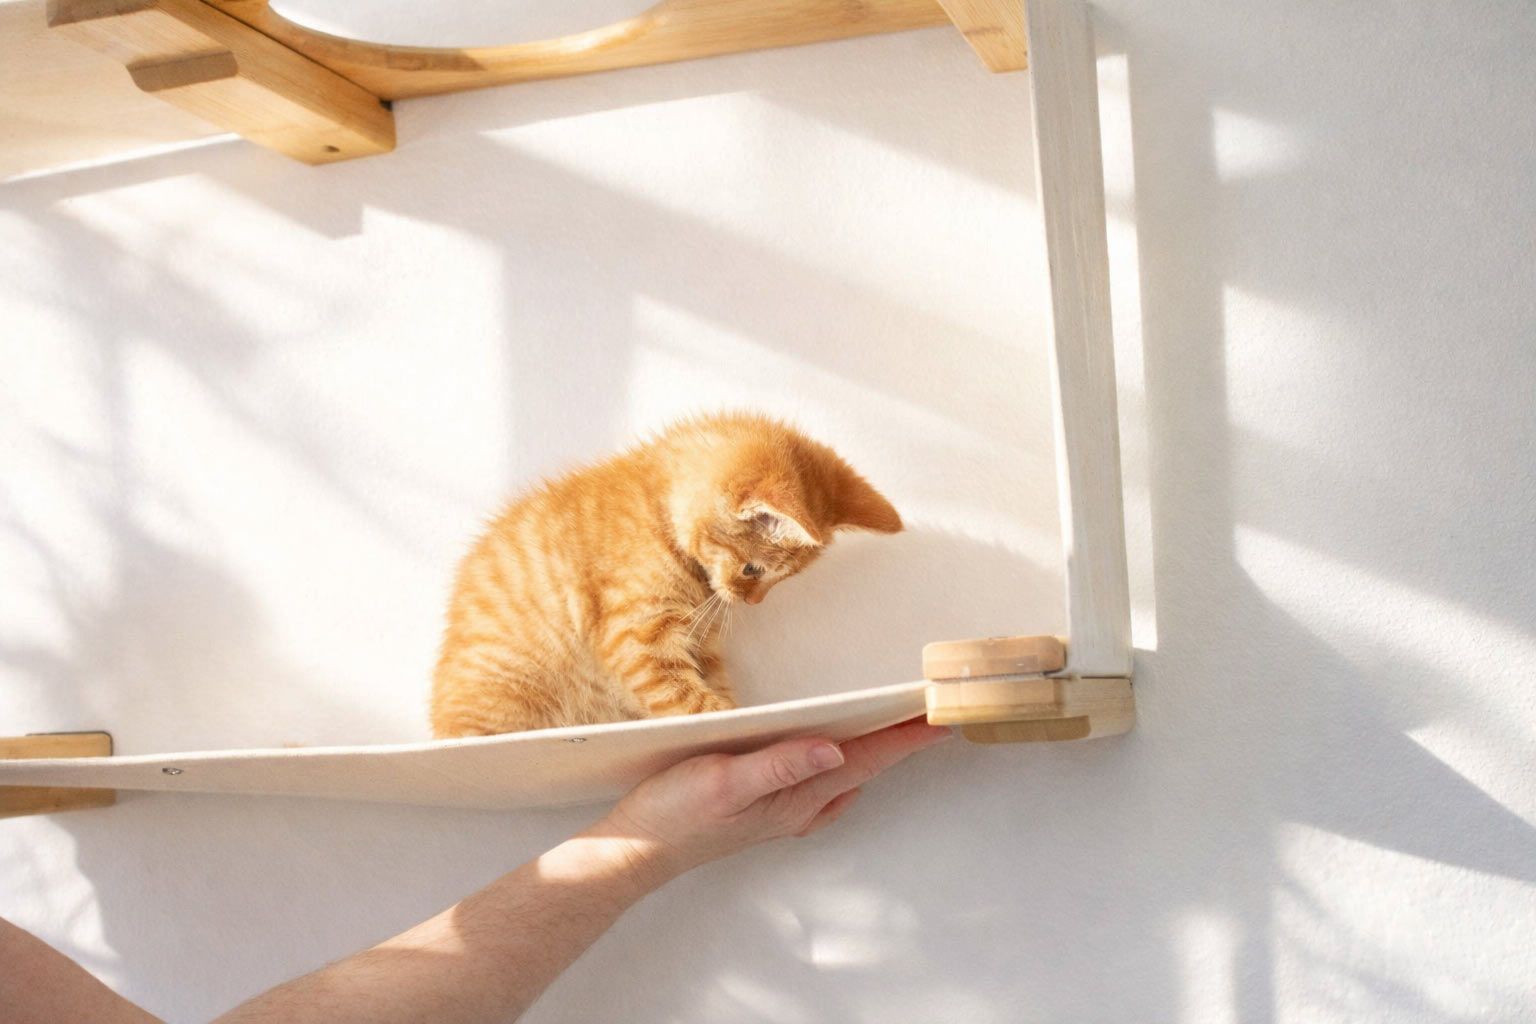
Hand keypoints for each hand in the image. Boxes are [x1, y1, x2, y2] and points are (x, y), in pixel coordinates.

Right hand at [595, 718, 952, 880]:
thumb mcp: (723, 780)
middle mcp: (799, 806)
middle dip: (901, 741)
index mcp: (795, 796)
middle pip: (865, 767)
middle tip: (933, 715)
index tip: (940, 717)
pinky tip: (835, 764)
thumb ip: (779, 765)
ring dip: (875, 753)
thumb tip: (833, 750)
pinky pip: (820, 789)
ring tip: (899, 730)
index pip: (865, 759)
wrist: (638, 851)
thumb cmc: (674, 814)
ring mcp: (784, 812)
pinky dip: (841, 771)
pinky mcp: (764, 809)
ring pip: (846, 777)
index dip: (904, 736)